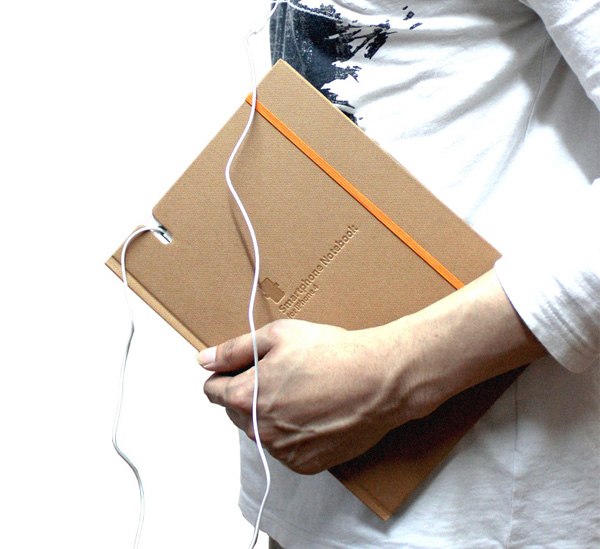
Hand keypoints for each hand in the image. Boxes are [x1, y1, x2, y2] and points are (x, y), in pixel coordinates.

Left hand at [199, 272, 545, 474]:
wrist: (378, 379)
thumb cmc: (332, 353)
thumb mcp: (278, 336)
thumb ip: (233, 350)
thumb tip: (204, 360)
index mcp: (244, 398)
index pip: (212, 390)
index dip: (228, 373)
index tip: (248, 366)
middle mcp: (258, 431)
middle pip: (236, 411)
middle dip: (250, 392)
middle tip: (284, 374)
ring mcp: (282, 451)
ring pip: (261, 429)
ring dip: (272, 413)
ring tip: (305, 391)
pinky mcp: (306, 463)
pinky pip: (286, 447)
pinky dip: (294, 432)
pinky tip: (316, 411)